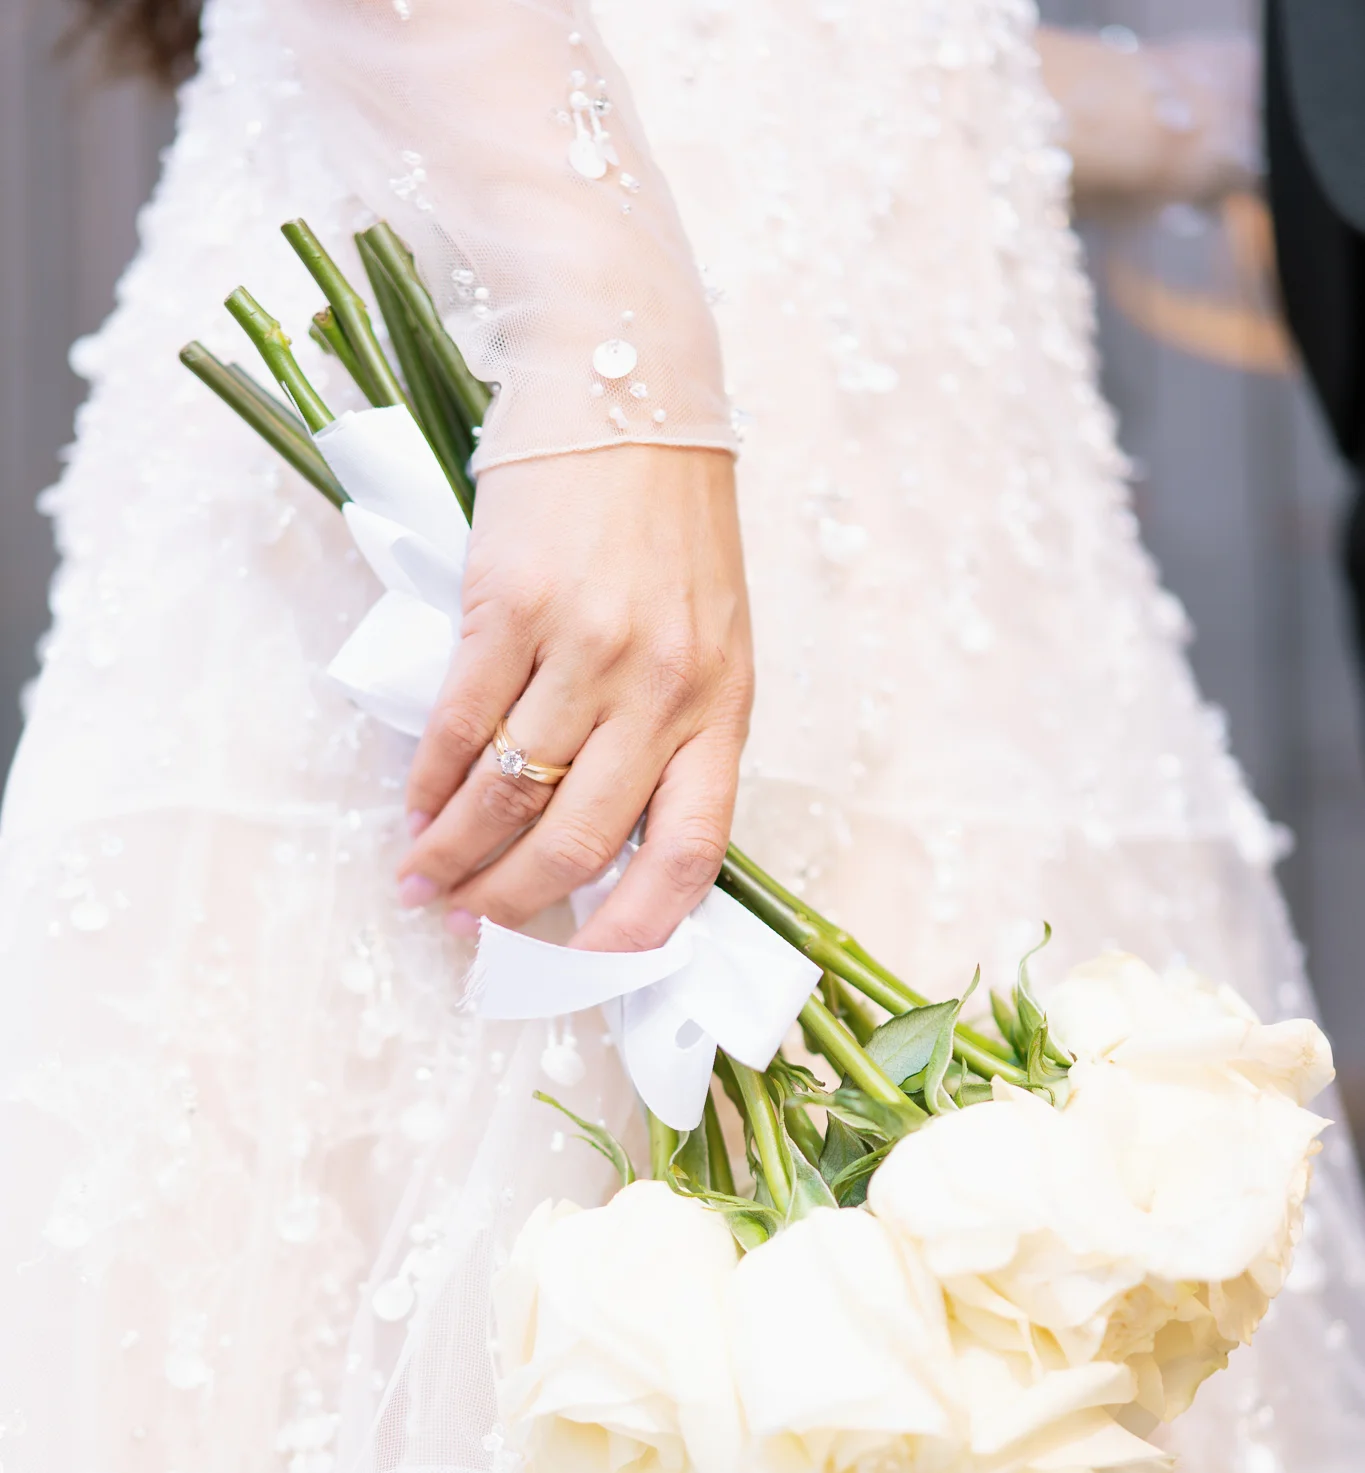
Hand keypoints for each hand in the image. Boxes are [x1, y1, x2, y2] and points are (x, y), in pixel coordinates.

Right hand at [396, 444, 753, 950]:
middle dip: (518, 901)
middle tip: (472, 928)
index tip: (587, 965)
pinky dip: (429, 783)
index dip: (637, 928)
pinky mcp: (513, 605)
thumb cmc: (666, 516)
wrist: (626, 378)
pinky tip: (413, 812)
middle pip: (585, 839)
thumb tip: (592, 830)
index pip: (691, 851)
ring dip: (457, 855)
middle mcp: (664, 686)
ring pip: (512, 793)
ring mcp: (587, 646)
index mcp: (725, 703)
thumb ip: (668, 725)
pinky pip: (460, 725)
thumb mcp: (706, 629)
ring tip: (423, 884)